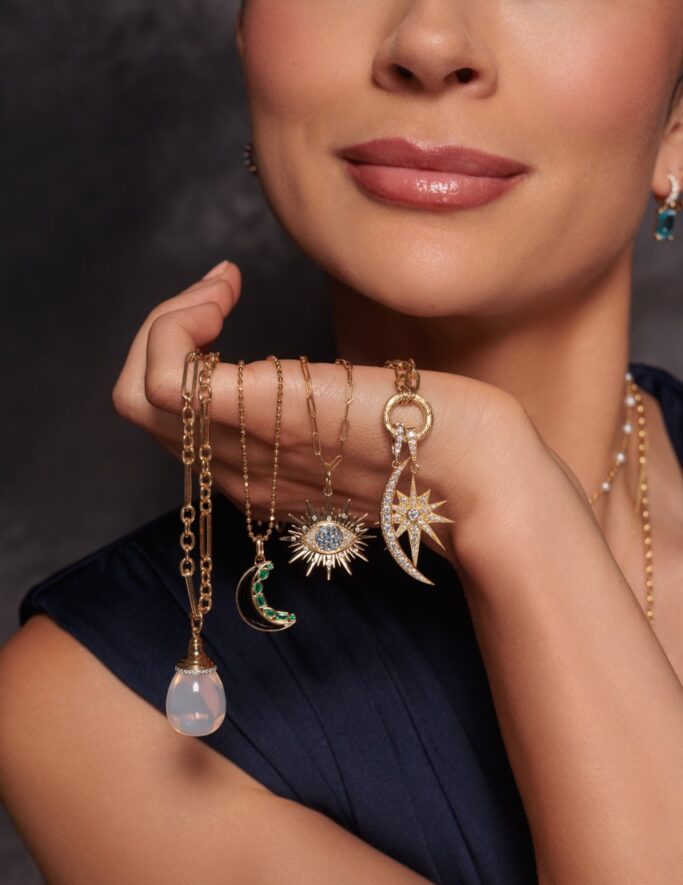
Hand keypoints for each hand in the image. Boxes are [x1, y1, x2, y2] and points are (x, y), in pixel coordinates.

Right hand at [113, 262, 563, 568]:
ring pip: (139, 392)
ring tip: (221, 292)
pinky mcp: (265, 412)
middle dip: (163, 331)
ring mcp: (248, 447)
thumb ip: (308, 416)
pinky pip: (167, 382)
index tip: (226, 305)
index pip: (168, 424)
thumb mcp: (348, 427)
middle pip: (138, 406)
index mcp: (255, 477)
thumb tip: (292, 380)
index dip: (179, 356)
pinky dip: (177, 325)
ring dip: (168, 323)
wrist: (478, 468)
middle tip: (217, 295)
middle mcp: (238, 472)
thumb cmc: (430, 437)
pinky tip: (228, 291)